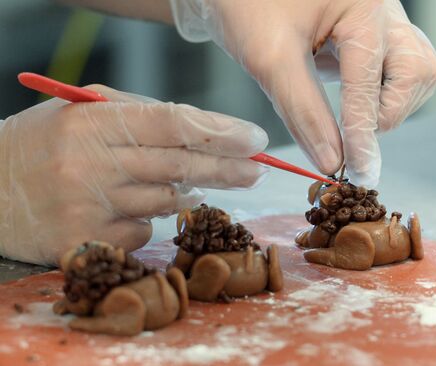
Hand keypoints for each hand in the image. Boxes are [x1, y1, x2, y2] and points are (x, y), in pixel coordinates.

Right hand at [0, 85, 267, 264]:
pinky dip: (150, 217)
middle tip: (259, 169)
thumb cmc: (41, 145)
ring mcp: (90, 209)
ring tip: (195, 183)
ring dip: (189, 191)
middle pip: (181, 166)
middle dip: (228, 168)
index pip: (174, 125)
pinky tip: (133, 205)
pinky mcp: (89, 243)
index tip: (255, 139)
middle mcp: (92, 166)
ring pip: (167, 201)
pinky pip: (144, 231)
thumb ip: (137, 115)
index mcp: (93, 123)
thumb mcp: (80, 112)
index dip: (221, 133)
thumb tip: (201, 133)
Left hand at [170, 0, 435, 185]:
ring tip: (349, 114)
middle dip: (386, 113)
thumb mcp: (270, 58)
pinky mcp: (372, 33)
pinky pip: (399, 69)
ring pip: (416, 72)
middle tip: (350, 134)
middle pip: (418, 73)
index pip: (371, 82)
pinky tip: (352, 100)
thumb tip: (331, 161)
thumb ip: (304, 111)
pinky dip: (380, 94)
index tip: (356, 172)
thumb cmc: (246, 6)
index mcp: (363, 5)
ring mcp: (382, 19)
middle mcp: (383, 9)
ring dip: (388, 104)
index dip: (362, 133)